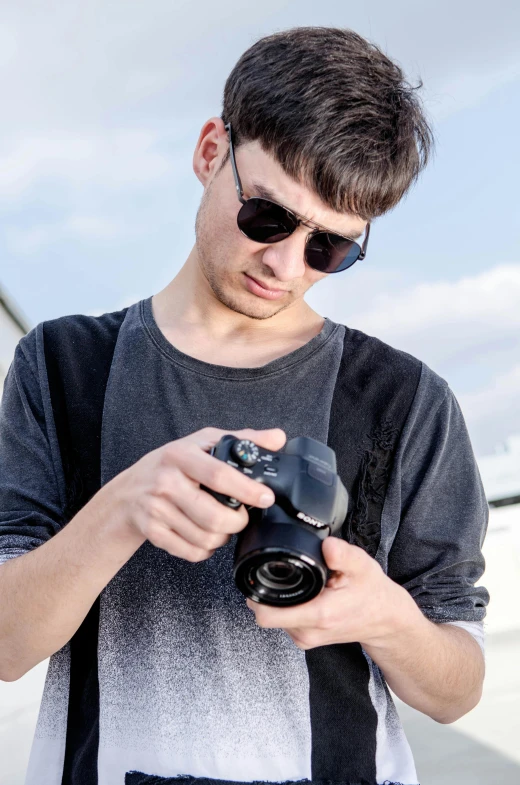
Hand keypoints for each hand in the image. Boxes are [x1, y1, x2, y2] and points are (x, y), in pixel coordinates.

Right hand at [107, 426, 286, 562]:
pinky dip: (206, 551)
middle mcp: (166, 482)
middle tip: (242, 517)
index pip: (218, 475)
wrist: (128, 492)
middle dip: (237, 522)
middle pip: (213, 516)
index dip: (246, 489)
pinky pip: (191, 552)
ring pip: (205, 538)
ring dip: (223, 538)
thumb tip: (278, 437)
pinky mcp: (153, 532)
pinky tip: (206, 538)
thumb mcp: (202, 443)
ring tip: (223, 526)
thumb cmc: (170, 465)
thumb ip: (243, 439)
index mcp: (181, 456)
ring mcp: (157, 509)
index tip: (266, 497)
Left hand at [245, 535, 417, 648]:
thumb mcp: (362, 566)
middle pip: (266, 614)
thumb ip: (343, 554)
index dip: (257, 594)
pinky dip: (287, 606)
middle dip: (267, 593)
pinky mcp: (306, 639)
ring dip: (279, 600)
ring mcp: (306, 638)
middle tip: (282, 574)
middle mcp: (308, 632)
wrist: (386, 620)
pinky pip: (283, 621)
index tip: (260, 576)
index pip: (268, 615)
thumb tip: (327, 545)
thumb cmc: (372, 592)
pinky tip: (304, 594)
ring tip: (301, 584)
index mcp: (318, 614)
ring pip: (273, 617)